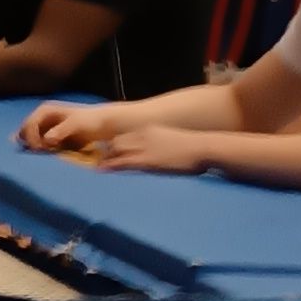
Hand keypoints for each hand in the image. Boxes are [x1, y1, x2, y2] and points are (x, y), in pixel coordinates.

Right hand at [17, 101, 108, 152]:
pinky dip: (37, 148)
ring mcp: (44, 126)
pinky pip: (37, 142)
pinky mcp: (49, 136)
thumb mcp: (76, 124)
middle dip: (28, 141)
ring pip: (29, 136)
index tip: (39, 149)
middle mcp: (42, 117)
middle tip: (38, 151)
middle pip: (25, 130)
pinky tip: (43, 152)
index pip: (29, 124)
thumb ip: (61, 130)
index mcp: (45, 110)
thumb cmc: (90, 121)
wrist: (102, 123)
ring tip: (40, 152)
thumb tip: (47, 139)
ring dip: (31, 145)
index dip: (31, 137)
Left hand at [83, 121, 210, 177]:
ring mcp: (143, 148)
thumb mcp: (173, 141)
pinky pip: (121, 162)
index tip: (107, 150)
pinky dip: (109, 166)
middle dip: (106, 151)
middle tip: (99, 160)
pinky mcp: (145, 161)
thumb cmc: (194, 148)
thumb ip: (161, 145)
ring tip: (98, 167)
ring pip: (115, 151)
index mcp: (150, 129)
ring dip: (105, 159)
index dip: (114, 144)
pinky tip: (101, 171)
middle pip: (116, 142)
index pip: (125, 135)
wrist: (203, 148)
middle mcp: (142, 135)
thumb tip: (158, 154)